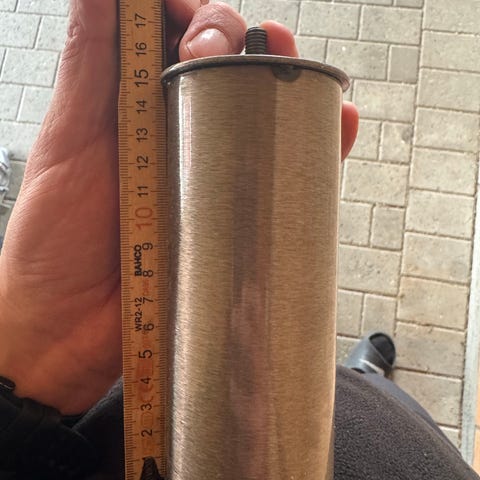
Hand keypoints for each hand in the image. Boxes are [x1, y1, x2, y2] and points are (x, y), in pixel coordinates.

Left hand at [0, 0, 357, 414]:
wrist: (74, 330)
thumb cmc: (55, 244)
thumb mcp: (65, 146)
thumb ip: (88, 70)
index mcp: (133, 110)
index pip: (171, 39)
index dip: (188, 13)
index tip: (188, 18)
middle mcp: (177, 135)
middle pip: (222, 67)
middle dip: (237, 36)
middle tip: (230, 46)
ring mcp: (212, 175)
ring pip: (258, 111)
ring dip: (282, 74)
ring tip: (290, 61)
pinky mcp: (236, 216)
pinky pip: (285, 173)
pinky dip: (316, 143)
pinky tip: (334, 119)